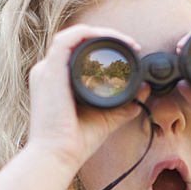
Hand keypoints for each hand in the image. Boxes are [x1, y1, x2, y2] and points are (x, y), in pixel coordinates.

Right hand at [27, 24, 150, 169]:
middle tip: (131, 46)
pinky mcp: (49, 71)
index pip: (78, 52)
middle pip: (76, 41)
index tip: (130, 53)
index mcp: (57, 81)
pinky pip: (67, 40)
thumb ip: (124, 105)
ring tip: (124, 41)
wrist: (58, 156)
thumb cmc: (75, 142)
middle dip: (105, 37)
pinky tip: (109, 39)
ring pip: (73, 36)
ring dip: (100, 33)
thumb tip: (143, 92)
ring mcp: (46, 70)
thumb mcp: (106, 118)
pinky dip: (88, 34)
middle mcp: (48, 72)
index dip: (104, 46)